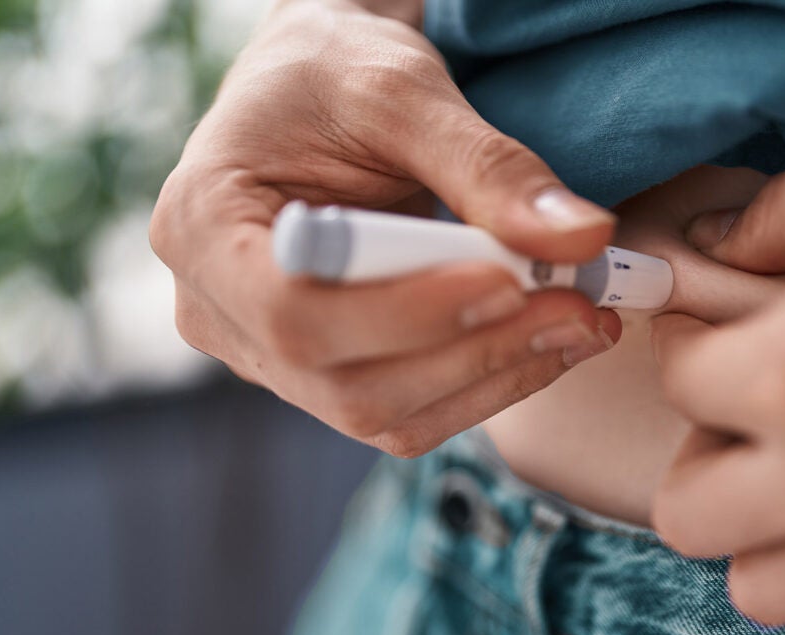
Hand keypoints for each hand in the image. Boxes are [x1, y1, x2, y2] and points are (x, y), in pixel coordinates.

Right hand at [150, 0, 618, 456]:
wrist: (320, 87)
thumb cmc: (337, 71)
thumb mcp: (404, 92)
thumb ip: (488, 166)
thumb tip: (584, 239)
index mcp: (200, 226)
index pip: (293, 313)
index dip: (406, 315)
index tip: (507, 280)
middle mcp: (217, 310)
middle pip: (343, 383)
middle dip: (472, 351)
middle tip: (578, 307)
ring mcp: (267, 354)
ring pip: (383, 413)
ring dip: (493, 378)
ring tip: (581, 323)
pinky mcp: (322, 371)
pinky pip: (405, 409)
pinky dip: (485, 382)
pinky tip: (547, 339)